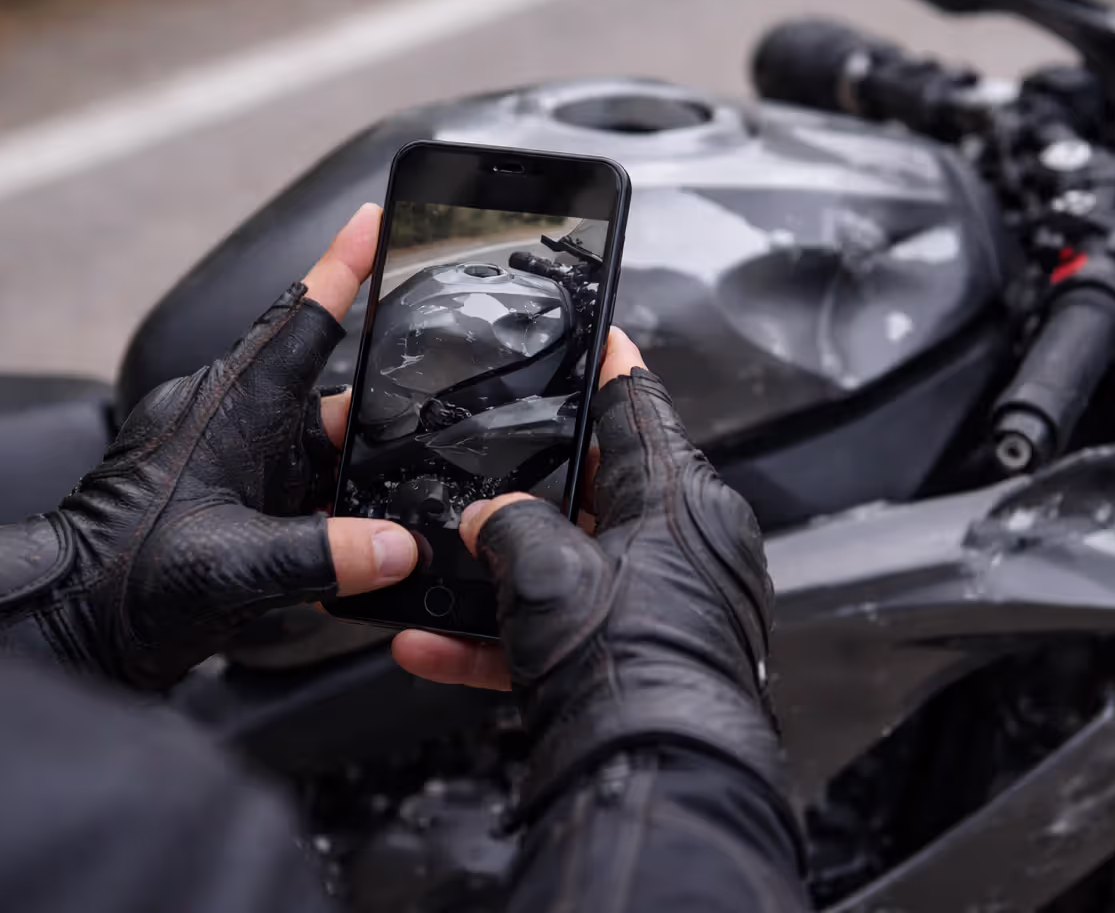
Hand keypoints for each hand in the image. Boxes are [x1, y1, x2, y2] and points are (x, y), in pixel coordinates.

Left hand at [0, 204, 420, 689]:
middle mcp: (234, 422)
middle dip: (382, 402)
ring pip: (320, 444)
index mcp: (231, 408)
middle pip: (329, 389)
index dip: (343, 265)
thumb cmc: (125, 584)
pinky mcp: (232, 498)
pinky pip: (302, 482)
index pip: (300, 319)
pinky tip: (362, 536)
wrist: (68, 627)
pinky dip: (336, 503)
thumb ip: (326, 554)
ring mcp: (232, 460)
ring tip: (401, 492)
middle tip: (434, 414)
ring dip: (356, 468)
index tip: (378, 220)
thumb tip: (400, 547)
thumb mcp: (236, 568)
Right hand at [393, 330, 786, 819]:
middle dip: (537, 477)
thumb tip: (489, 520)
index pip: (642, 410)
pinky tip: (430, 645)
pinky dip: (497, 638)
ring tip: (444, 561)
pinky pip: (554, 632)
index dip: (610, 366)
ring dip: (502, 570)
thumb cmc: (632, 670)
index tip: (599, 333)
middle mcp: (684, 549)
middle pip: (602, 488)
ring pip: (569, 566)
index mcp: (683, 504)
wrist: (648, 780)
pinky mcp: (630, 662)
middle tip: (494, 449)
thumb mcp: (548, 569)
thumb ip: (509, 525)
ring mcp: (660, 607)